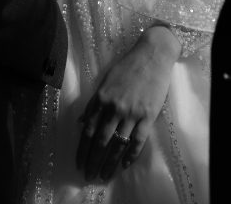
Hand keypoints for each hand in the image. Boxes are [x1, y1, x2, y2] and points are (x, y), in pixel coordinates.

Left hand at [76, 24, 180, 181]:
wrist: (152, 55)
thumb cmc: (127, 66)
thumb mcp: (105, 80)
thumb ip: (93, 102)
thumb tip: (81, 121)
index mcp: (101, 98)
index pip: (87, 129)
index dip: (82, 149)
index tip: (79, 163)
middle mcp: (114, 107)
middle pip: (100, 140)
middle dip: (93, 160)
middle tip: (88, 176)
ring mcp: (131, 113)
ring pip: (117, 144)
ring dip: (109, 163)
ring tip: (104, 176)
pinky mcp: (147, 116)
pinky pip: (137, 141)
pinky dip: (130, 156)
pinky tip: (124, 165)